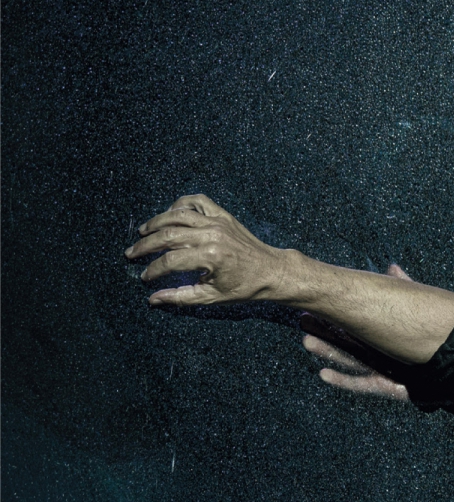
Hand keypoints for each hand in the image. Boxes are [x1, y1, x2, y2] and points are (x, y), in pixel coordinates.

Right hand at [124, 194, 286, 305]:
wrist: (273, 271)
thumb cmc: (246, 287)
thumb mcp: (213, 297)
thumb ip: (181, 297)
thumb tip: (153, 300)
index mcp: (210, 257)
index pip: (169, 261)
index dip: (152, 269)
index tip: (143, 277)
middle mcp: (212, 235)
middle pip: (167, 235)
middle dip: (145, 245)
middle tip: (131, 253)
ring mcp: (218, 222)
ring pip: (178, 214)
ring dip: (156, 222)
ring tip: (143, 232)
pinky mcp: (223, 216)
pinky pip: (198, 201)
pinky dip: (181, 203)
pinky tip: (170, 213)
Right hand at [302, 264, 411, 400]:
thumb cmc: (434, 341)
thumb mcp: (419, 311)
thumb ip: (407, 291)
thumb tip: (392, 268)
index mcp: (382, 335)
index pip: (353, 323)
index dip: (333, 316)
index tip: (311, 307)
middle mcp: (378, 352)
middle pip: (347, 340)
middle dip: (324, 331)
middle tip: (303, 320)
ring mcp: (382, 370)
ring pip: (350, 361)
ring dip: (328, 353)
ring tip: (307, 342)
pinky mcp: (389, 387)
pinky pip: (364, 385)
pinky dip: (344, 381)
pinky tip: (324, 374)